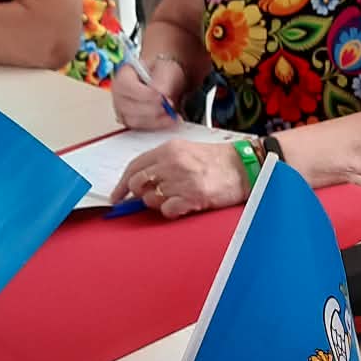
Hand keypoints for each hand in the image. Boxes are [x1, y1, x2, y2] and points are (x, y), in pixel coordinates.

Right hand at [111, 55, 187, 127]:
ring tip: (171, 112)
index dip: (143, 93)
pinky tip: (169, 119)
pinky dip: (156, 125)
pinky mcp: (132, 122)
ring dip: (155, 119)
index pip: (126, 86)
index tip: (161, 96)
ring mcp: (123, 110)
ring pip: (134, 121)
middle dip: (151, 108)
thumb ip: (163, 81)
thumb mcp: (166, 70)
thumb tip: (161, 94)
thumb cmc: (163, 73)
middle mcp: (119, 94)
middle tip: (169, 105)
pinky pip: (141, 129)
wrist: (167, 83)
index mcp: (123, 75)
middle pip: (128, 107)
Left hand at [111, 138, 249, 219]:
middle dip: (137, 194)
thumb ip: (162, 163)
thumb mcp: (186, 152)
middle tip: (144, 199)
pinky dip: (171, 211)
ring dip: (158, 203)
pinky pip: (167, 210)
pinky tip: (183, 205)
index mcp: (169, 149)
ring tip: (175, 197)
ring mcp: (182, 180)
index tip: (116, 195)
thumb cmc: (217, 161)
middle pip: (137, 183)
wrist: (244, 167)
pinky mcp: (192, 197)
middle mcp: (172, 163)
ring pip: (151, 199)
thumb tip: (139, 181)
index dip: (122, 183)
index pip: (135, 166)